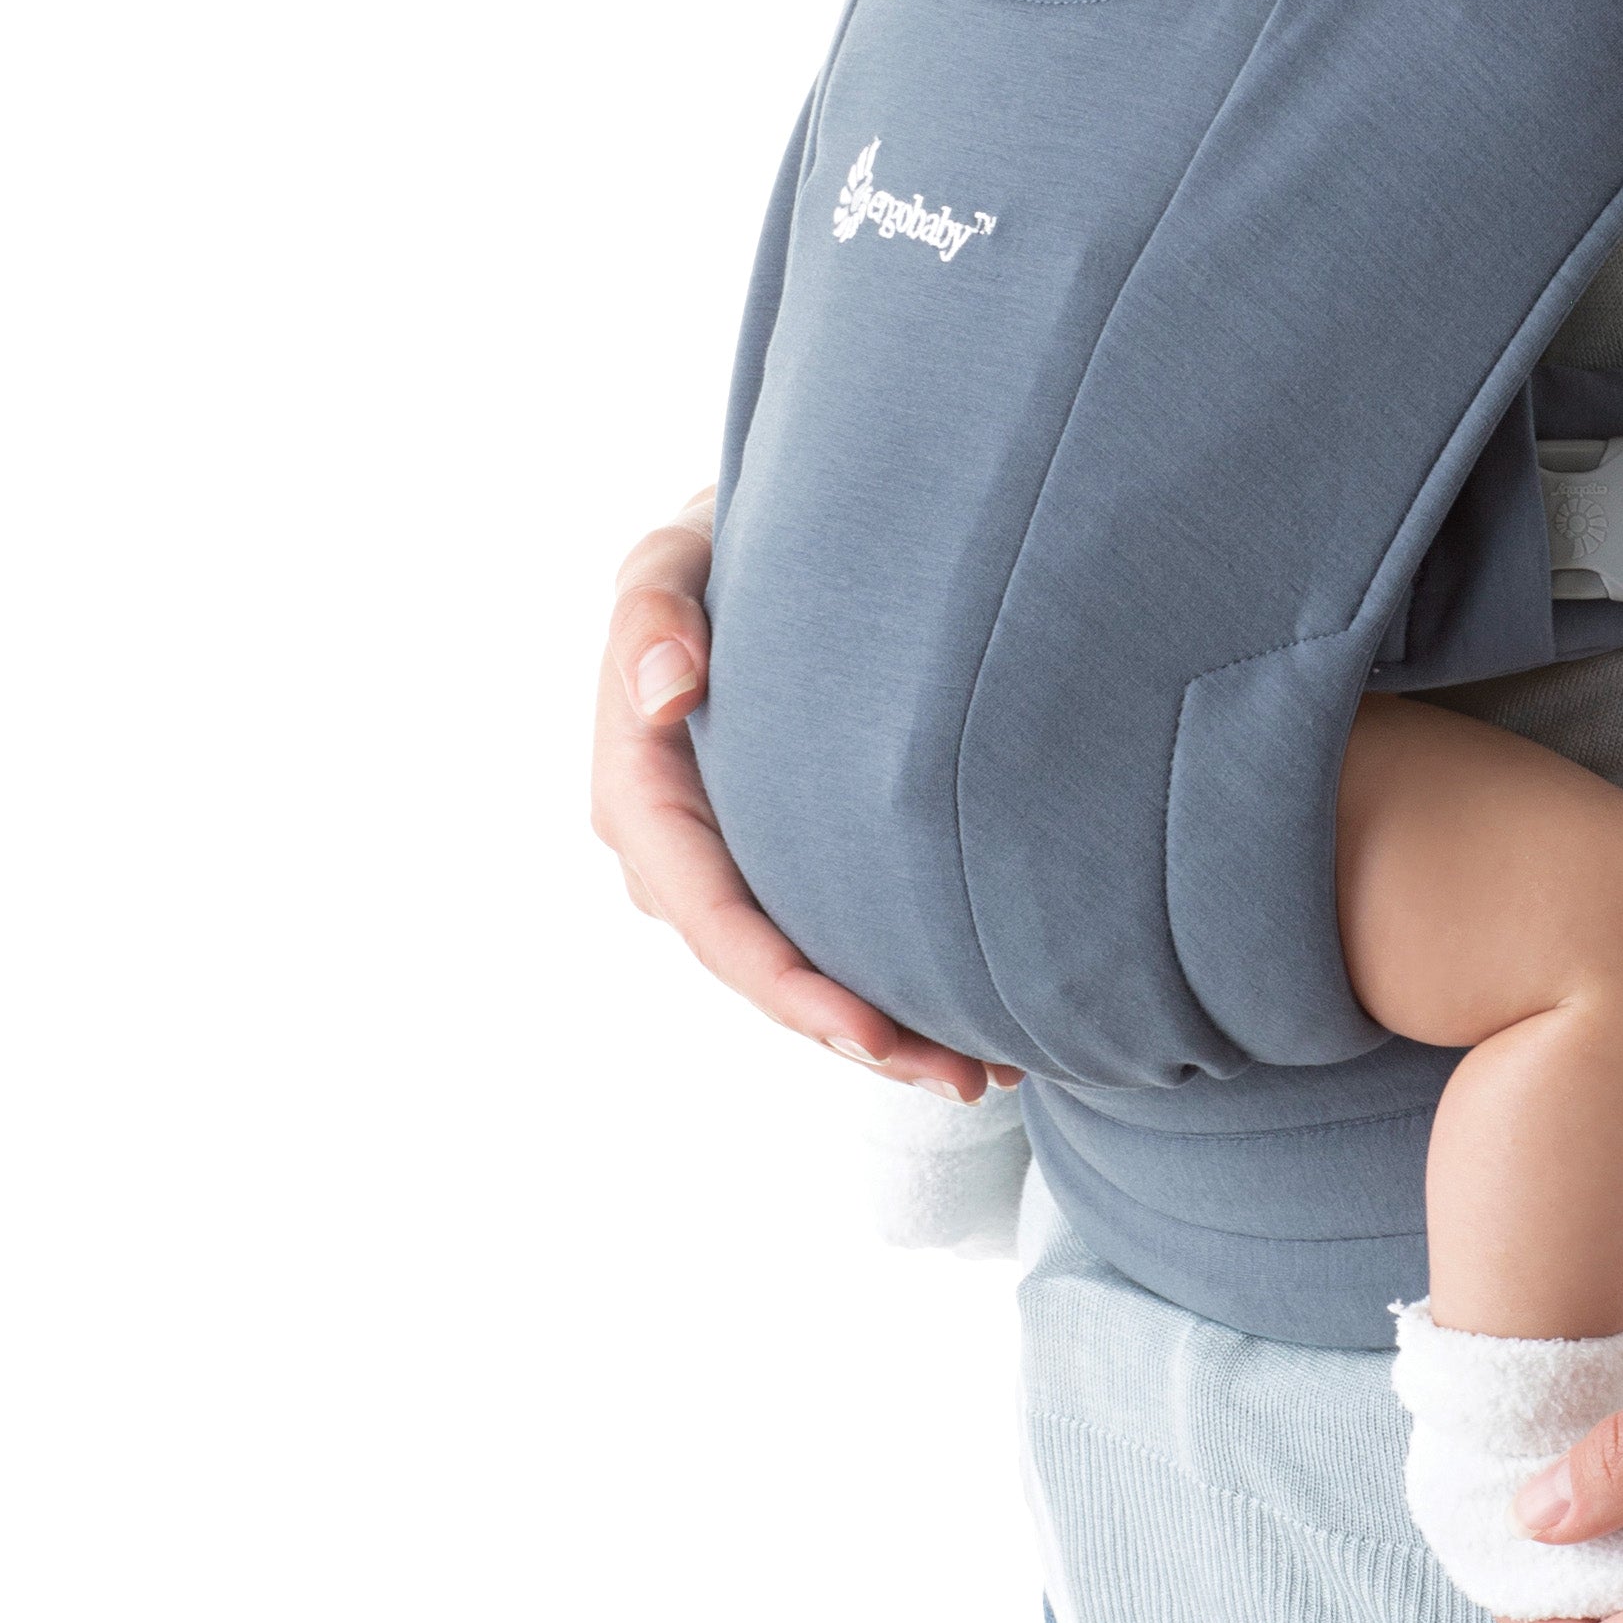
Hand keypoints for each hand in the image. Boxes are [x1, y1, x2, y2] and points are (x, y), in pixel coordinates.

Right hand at [591, 493, 1012, 1103]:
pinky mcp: (774, 864)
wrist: (754, 545)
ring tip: (984, 1076)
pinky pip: (821, 944)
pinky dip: (886, 995)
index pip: (711, 916)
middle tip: (963, 1076)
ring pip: (796, 978)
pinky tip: (967, 1033)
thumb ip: (654, 614)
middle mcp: (671, 855)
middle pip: (761, 973)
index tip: (872, 1031)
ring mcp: (725, 867)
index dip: (788, 985)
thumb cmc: (716, 547)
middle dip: (856, 1034)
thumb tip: (665, 693)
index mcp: (638, 796)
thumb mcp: (672, 559)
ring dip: (883, 1036)